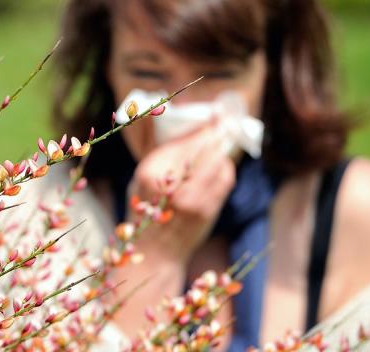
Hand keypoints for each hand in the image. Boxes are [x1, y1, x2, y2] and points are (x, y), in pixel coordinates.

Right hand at [129, 119, 235, 264]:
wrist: (154, 251)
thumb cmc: (146, 211)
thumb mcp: (143, 178)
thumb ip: (165, 156)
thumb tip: (194, 128)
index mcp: (150, 173)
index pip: (184, 141)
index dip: (202, 128)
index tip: (214, 118)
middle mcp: (171, 185)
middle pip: (204, 148)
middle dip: (216, 134)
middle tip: (224, 122)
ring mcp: (192, 199)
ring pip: (219, 161)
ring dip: (222, 152)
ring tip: (221, 146)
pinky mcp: (208, 210)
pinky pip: (225, 179)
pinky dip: (226, 168)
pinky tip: (221, 166)